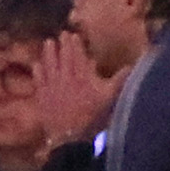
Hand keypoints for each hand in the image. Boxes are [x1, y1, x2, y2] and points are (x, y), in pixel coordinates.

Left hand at [33, 32, 119, 151]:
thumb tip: (133, 65)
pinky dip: (38, 71)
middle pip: (63, 58)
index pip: (77, 55)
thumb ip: (120, 79)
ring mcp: (51, 87)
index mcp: (82, 76)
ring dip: (48, 53)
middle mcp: (65, 77)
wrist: (70, 136)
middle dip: (62, 45)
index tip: (72, 35)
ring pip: (49, 65)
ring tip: (47, 42)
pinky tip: (36, 65)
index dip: (74, 44)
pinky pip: (39, 80)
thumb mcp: (111, 97)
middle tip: (60, 34)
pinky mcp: (42, 98)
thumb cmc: (93, 116)